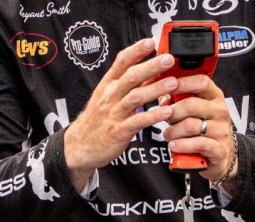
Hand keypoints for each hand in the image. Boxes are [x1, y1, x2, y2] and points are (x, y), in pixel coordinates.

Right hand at [64, 39, 180, 191]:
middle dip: (151, 66)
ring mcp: (114, 113)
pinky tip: (167, 111)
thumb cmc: (98, 120)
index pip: (121, 61)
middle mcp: (110, 96)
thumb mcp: (110, 97)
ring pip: (136, 97)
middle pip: (131, 76)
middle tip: (169, 59)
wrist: (80, 145)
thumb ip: (131, 85)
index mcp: (108, 84)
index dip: (136, 50)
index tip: (151, 42)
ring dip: (156, 89)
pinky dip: (153, 116)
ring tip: (173, 83)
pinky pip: (138, 121)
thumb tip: (153, 71)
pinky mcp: (118, 131)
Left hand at [161, 74, 236, 191]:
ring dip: (173, 131)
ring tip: (168, 135)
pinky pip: (196, 144)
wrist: (221, 154)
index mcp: (215, 97)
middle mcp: (220, 111)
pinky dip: (181, 145)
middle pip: (191, 105)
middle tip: (165, 120)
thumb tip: (162, 96)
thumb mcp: (192, 111)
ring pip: (190, 126)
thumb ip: (176, 100)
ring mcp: (221, 130)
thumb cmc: (203, 128)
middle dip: (172, 113)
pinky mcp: (219, 148)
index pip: (201, 82)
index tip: (167, 86)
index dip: (183, 83)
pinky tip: (174, 145)